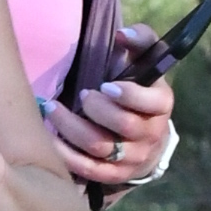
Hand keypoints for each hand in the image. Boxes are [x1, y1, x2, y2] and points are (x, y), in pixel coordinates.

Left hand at [44, 33, 176, 188]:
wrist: (144, 135)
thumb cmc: (137, 87)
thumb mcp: (143, 61)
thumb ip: (139, 40)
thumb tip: (122, 35)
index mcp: (161, 104)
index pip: (152, 102)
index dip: (128, 95)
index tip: (104, 86)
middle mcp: (151, 134)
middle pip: (123, 125)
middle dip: (96, 109)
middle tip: (81, 95)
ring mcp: (133, 158)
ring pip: (100, 147)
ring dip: (71, 128)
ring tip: (52, 109)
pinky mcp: (114, 175)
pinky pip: (88, 169)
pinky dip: (65, 154)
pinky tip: (50, 136)